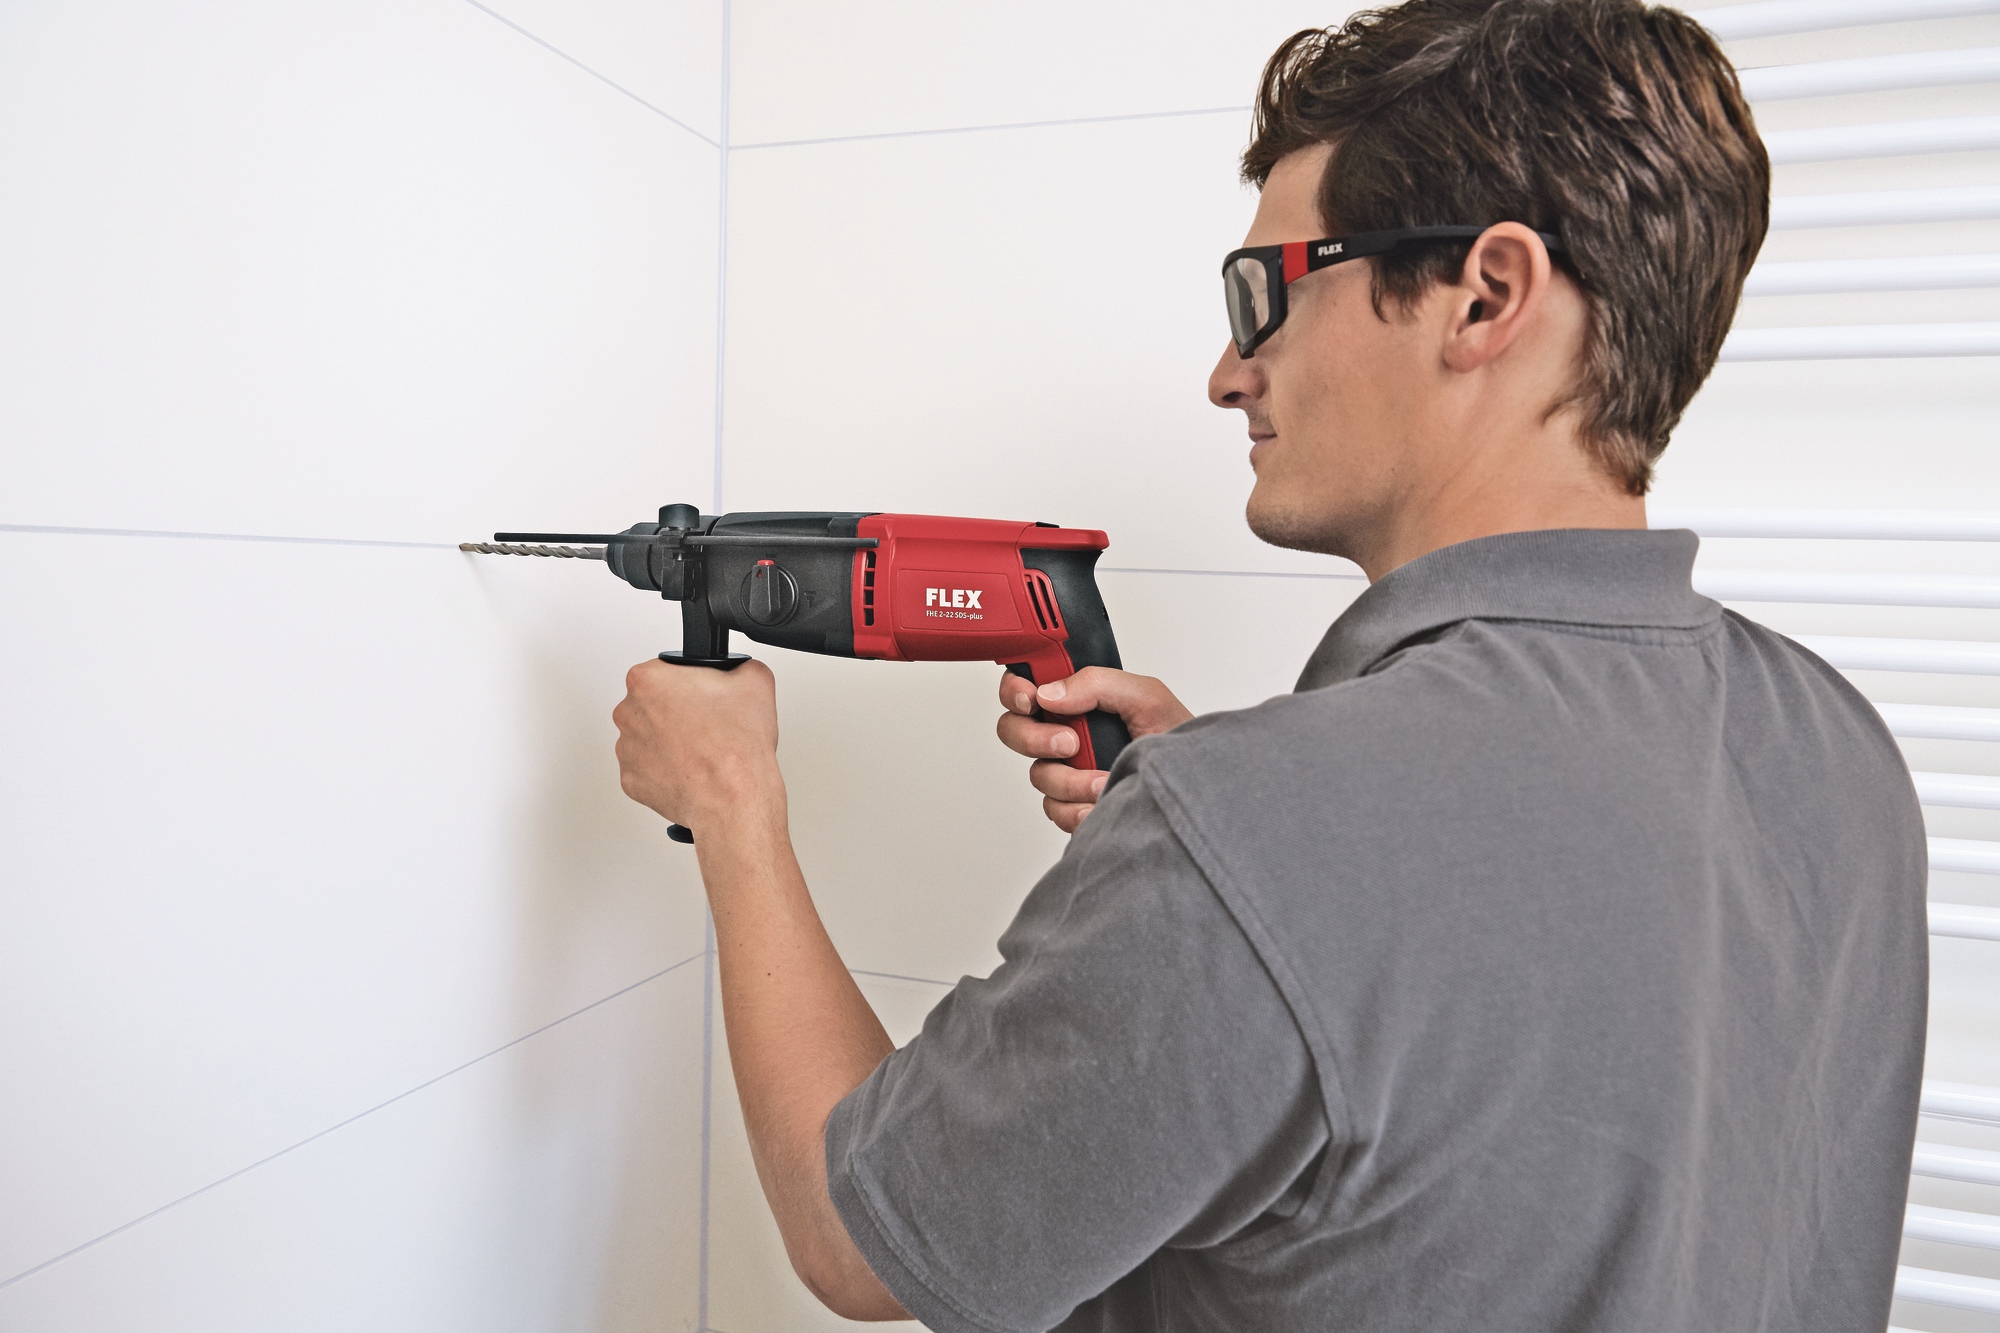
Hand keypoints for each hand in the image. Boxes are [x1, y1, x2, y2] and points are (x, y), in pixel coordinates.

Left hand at [613, 657, 783, 836]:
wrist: (732, 797)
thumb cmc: (735, 747)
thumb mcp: (755, 680)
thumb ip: (739, 665)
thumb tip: (737, 668)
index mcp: (647, 681)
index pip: (665, 671)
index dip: (691, 682)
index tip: (704, 696)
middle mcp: (628, 713)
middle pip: (652, 703)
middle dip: (677, 711)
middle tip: (707, 723)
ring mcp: (626, 750)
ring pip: (649, 737)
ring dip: (670, 741)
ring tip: (701, 750)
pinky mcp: (631, 781)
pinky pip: (647, 768)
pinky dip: (666, 769)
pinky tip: (690, 769)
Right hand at [996, 667, 1192, 832]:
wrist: (1198, 790)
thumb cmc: (1180, 740)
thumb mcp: (1148, 697)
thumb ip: (1098, 684)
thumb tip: (1051, 694)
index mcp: (1081, 699)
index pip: (1028, 685)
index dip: (1016, 689)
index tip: (1029, 698)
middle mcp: (1068, 732)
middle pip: (1014, 730)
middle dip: (1036, 738)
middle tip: (1071, 743)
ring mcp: (1069, 771)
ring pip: (1037, 774)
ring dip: (1071, 779)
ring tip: (1106, 779)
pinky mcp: (1074, 805)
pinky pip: (1054, 808)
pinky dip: (1078, 808)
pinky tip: (1104, 801)